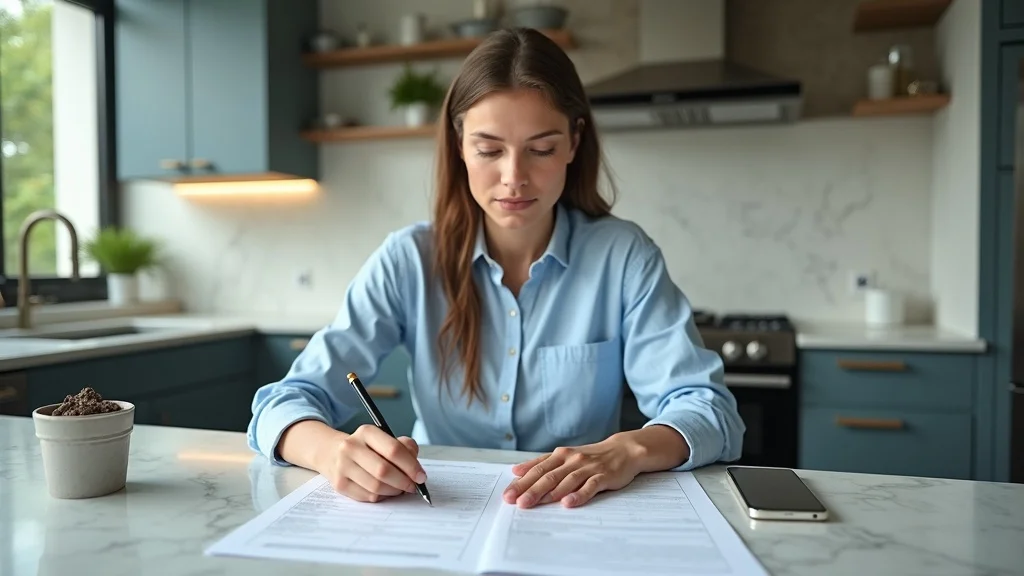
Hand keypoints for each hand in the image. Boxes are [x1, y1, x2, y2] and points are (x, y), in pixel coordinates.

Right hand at [315, 424, 426, 502]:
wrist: (333, 452)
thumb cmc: (368, 448)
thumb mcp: (385, 439)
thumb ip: (405, 448)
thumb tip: (416, 469)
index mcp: (366, 432)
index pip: (393, 450)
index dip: (411, 466)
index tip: (421, 476)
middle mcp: (351, 447)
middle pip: (384, 471)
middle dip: (404, 482)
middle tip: (413, 486)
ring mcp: (342, 466)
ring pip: (376, 487)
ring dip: (393, 491)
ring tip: (399, 488)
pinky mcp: (339, 484)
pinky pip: (367, 496)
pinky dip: (381, 497)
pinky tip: (385, 491)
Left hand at [502, 438, 642, 508]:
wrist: (624, 449)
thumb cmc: (591, 457)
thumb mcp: (565, 457)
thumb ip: (542, 463)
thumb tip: (516, 471)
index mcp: (560, 455)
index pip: (537, 469)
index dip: (521, 482)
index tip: (508, 495)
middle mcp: (572, 460)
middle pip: (547, 476)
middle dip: (529, 489)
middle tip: (516, 502)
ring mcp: (587, 468)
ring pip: (565, 480)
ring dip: (548, 493)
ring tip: (533, 503)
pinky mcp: (603, 476)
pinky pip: (589, 486)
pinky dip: (578, 494)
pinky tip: (568, 503)